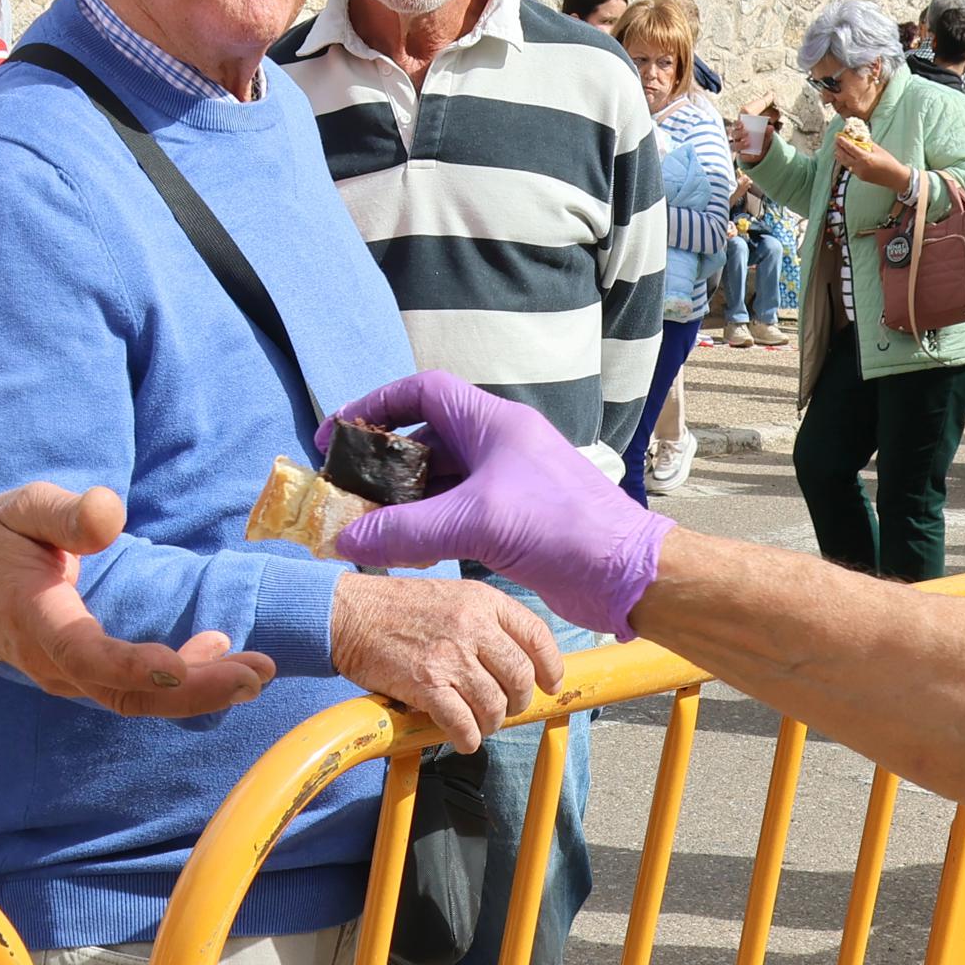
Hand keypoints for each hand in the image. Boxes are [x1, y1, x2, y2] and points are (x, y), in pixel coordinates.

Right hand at [0, 483, 279, 717]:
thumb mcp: (23, 507)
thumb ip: (66, 514)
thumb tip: (111, 515)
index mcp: (37, 618)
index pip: (86, 654)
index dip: (132, 666)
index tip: (180, 664)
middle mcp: (53, 662)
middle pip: (125, 695)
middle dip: (195, 691)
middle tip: (256, 674)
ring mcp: (67, 677)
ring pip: (134, 701)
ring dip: (197, 692)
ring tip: (254, 671)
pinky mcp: (82, 677)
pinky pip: (132, 693)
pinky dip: (180, 685)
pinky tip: (217, 656)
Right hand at [326, 571, 559, 751]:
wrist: (346, 613)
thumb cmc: (395, 608)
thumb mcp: (451, 596)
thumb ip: (484, 622)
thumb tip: (516, 662)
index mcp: (482, 600)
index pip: (536, 636)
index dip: (550, 666)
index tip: (549, 684)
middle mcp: (471, 625)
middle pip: (519, 677)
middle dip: (516, 702)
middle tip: (502, 709)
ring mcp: (449, 655)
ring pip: (493, 705)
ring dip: (489, 723)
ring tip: (477, 724)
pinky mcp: (425, 683)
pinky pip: (461, 723)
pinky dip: (467, 738)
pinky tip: (462, 739)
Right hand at [330, 372, 675, 637]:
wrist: (626, 573)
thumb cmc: (563, 529)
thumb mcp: (476, 523)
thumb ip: (407, 530)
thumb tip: (347, 540)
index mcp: (494, 424)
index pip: (424, 391)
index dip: (377, 404)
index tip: (338, 432)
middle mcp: (498, 446)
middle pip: (426, 438)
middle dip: (384, 463)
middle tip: (347, 489)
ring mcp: (506, 483)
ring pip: (440, 481)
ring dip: (404, 501)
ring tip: (366, 525)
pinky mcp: (511, 519)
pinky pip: (456, 513)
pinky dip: (428, 527)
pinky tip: (404, 550)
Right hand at [729, 111, 773, 163]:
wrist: (761, 149)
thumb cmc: (760, 137)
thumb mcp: (765, 133)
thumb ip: (767, 130)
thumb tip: (771, 128)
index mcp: (740, 129)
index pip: (735, 125)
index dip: (736, 124)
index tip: (742, 124)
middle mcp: (736, 137)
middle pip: (732, 134)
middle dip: (738, 133)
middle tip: (746, 133)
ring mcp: (737, 147)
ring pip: (733, 146)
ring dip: (739, 144)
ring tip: (748, 143)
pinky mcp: (740, 155)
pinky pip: (740, 156)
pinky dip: (747, 156)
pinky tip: (753, 155)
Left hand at [830, 128, 910, 192]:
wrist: (894, 177)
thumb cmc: (889, 162)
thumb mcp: (878, 150)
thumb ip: (867, 143)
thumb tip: (860, 136)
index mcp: (865, 158)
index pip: (850, 148)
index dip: (843, 141)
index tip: (838, 136)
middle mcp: (860, 166)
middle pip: (844, 156)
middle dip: (839, 148)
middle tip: (836, 141)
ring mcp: (859, 173)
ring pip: (845, 163)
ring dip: (840, 156)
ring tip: (837, 149)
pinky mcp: (860, 177)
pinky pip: (850, 168)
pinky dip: (846, 162)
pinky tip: (845, 158)